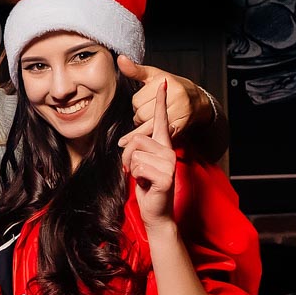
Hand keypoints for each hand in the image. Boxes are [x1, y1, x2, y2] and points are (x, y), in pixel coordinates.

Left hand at [117, 55, 205, 151]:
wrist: (198, 101)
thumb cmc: (173, 87)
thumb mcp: (154, 75)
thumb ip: (135, 70)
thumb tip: (120, 59)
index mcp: (165, 82)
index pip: (136, 101)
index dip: (136, 105)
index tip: (142, 104)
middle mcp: (174, 96)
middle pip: (141, 115)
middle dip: (139, 117)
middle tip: (144, 116)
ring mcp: (179, 112)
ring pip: (148, 126)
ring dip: (143, 129)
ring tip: (144, 127)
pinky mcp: (181, 126)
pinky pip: (159, 135)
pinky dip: (152, 138)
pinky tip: (147, 140)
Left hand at [122, 79, 176, 228]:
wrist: (156, 212)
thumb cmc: (147, 187)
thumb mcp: (141, 164)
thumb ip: (139, 150)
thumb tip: (131, 141)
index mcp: (163, 146)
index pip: (162, 120)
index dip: (161, 102)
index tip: (164, 83)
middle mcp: (169, 151)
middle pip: (136, 139)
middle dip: (127, 156)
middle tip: (133, 170)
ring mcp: (168, 163)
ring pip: (135, 154)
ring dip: (131, 168)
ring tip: (142, 177)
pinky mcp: (165, 175)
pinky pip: (138, 167)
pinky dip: (136, 177)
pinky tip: (146, 184)